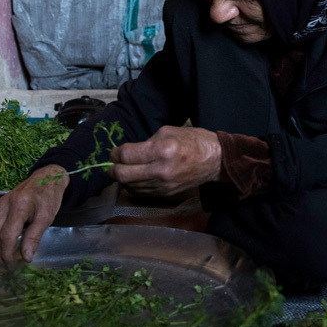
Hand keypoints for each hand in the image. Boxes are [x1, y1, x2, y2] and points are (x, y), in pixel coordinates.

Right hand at [0, 164, 67, 262]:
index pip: (6, 236)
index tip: (14, 267)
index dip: (8, 255)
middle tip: (8, 267)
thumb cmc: (49, 196)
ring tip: (3, 260)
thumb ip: (34, 238)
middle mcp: (4, 205)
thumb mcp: (46, 218)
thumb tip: (26, 258)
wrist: (47, 178)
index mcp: (19, 207)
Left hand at [109, 125, 223, 198]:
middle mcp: (161, 171)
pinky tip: (136, 177)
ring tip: (124, 169)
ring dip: (123, 178)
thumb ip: (146, 142)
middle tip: (112, 163)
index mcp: (162, 150)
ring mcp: (163, 185)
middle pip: (123, 175)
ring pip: (130, 186)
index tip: (114, 152)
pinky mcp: (165, 194)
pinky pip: (140, 192)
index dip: (115, 153)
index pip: (127, 155)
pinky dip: (133, 185)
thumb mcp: (168, 131)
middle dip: (113, 169)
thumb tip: (128, 152)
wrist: (214, 160)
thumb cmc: (192, 141)